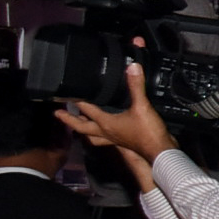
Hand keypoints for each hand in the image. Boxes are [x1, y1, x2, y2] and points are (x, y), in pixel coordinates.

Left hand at [55, 64, 177, 166]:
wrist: (161, 151)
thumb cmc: (147, 131)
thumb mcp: (142, 107)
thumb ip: (136, 87)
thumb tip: (132, 67)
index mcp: (105, 123)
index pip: (86, 110)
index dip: (75, 101)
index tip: (64, 95)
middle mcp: (106, 132)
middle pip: (82, 127)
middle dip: (69, 120)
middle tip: (57, 113)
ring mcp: (114, 138)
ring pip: (92, 136)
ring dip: (83, 130)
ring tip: (77, 124)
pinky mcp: (123, 141)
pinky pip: (105, 138)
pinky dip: (100, 133)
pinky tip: (104, 128)